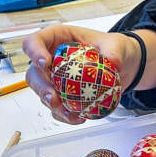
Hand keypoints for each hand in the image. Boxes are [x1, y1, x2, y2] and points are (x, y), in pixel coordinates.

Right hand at [23, 25, 140, 124]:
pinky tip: (78, 117)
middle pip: (33, 73)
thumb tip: (113, 61)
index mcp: (56, 39)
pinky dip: (65, 114)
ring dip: (52, 105)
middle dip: (41, 87)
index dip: (34, 52)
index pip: (34, 42)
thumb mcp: (116, 44)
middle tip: (53, 97)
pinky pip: (57, 107)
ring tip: (67, 113)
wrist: (122, 66)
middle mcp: (50, 58)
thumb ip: (113, 50)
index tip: (46, 63)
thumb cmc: (111, 48)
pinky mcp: (61, 94)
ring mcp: (54, 78)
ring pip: (42, 93)